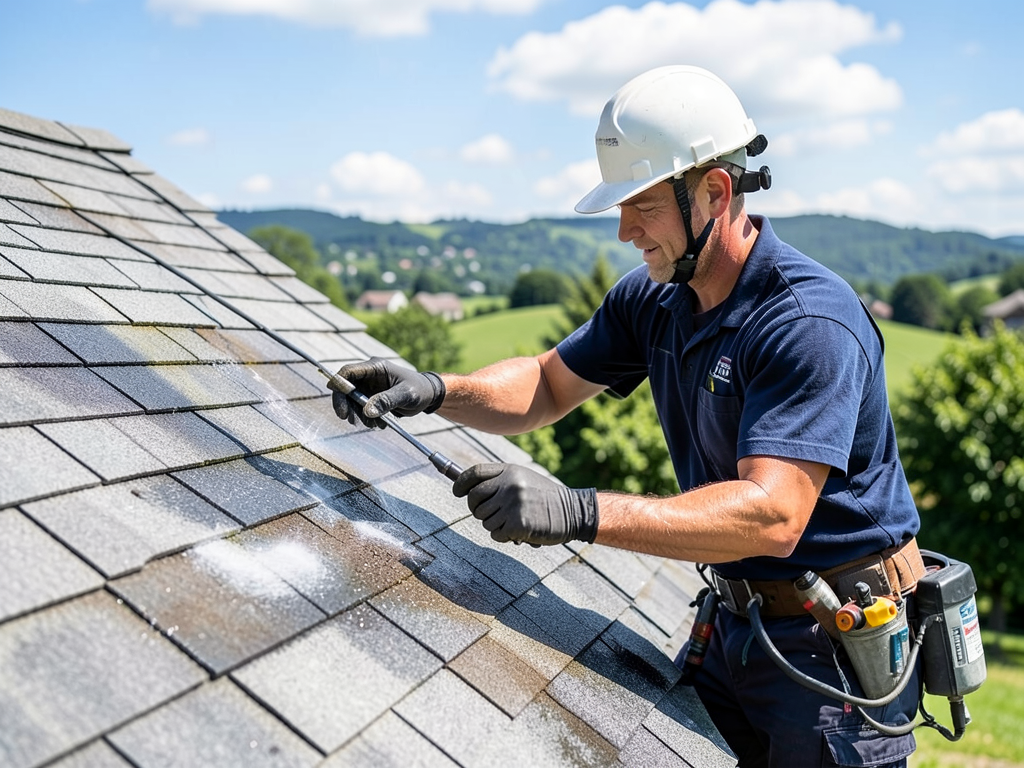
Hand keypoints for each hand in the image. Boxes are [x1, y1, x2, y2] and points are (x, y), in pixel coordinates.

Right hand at [329, 357, 444, 428]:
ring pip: (352, 401)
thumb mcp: (406, 395)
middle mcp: (369, 376)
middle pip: (346, 388)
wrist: (428, 396)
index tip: (338, 402)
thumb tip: (366, 411)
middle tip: (348, 419)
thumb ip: (387, 401)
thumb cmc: (419, 390)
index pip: (349, 372)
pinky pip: (361, 409)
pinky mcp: (371, 398)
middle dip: (345, 404)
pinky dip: (366, 418)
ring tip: (374, 425)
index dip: (338, 384)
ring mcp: (369, 387)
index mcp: (376, 367)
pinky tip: (379, 424)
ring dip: (358, 415)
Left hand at [452, 463, 597, 546]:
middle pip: (473, 499)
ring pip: (484, 520)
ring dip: (495, 525)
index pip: (474, 473)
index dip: (460, 483)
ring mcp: (513, 504)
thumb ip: (500, 481)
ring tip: (513, 522)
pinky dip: (504, 537)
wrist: (573, 512)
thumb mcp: (524, 478)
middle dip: (477, 510)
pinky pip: (496, 534)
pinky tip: (519, 532)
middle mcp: (509, 485)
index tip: (457, 492)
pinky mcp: (517, 523)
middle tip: (490, 514)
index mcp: (509, 471)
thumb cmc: (546, 497)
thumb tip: (469, 490)